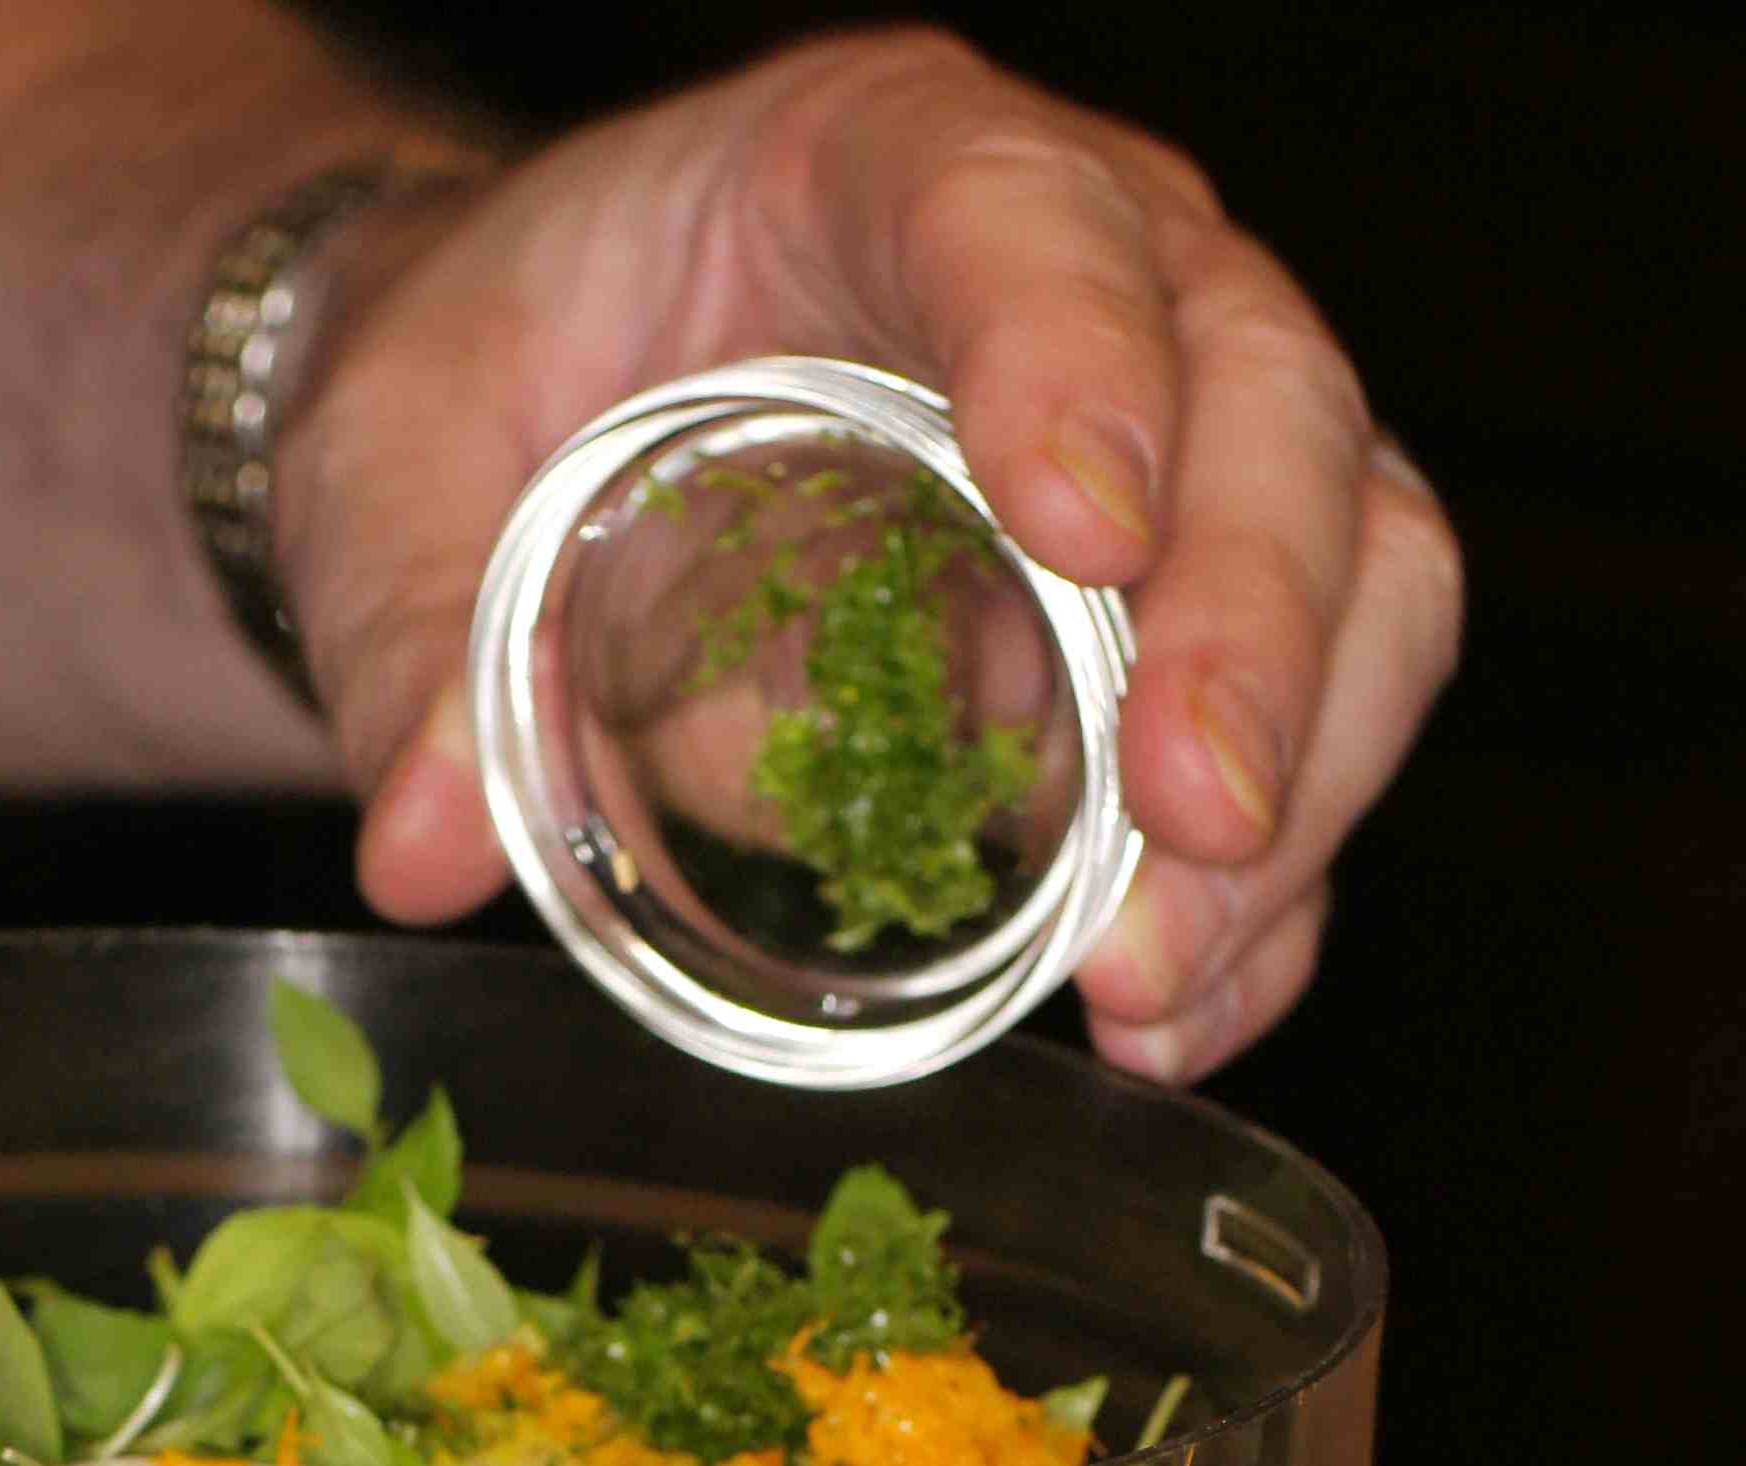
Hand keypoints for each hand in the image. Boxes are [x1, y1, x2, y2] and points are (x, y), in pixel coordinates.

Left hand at [276, 29, 1462, 1080]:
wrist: (518, 432)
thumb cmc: (478, 392)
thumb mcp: (391, 483)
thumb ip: (413, 645)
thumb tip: (429, 851)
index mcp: (873, 171)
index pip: (1029, 221)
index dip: (1081, 361)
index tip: (1080, 531)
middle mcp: (1078, 280)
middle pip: (1266, 403)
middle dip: (1252, 626)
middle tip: (1187, 826)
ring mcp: (1157, 452)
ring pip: (1353, 565)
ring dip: (1294, 784)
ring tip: (1161, 980)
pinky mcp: (1156, 628)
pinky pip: (1291, 735)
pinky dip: (1262, 893)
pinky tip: (1182, 1015)